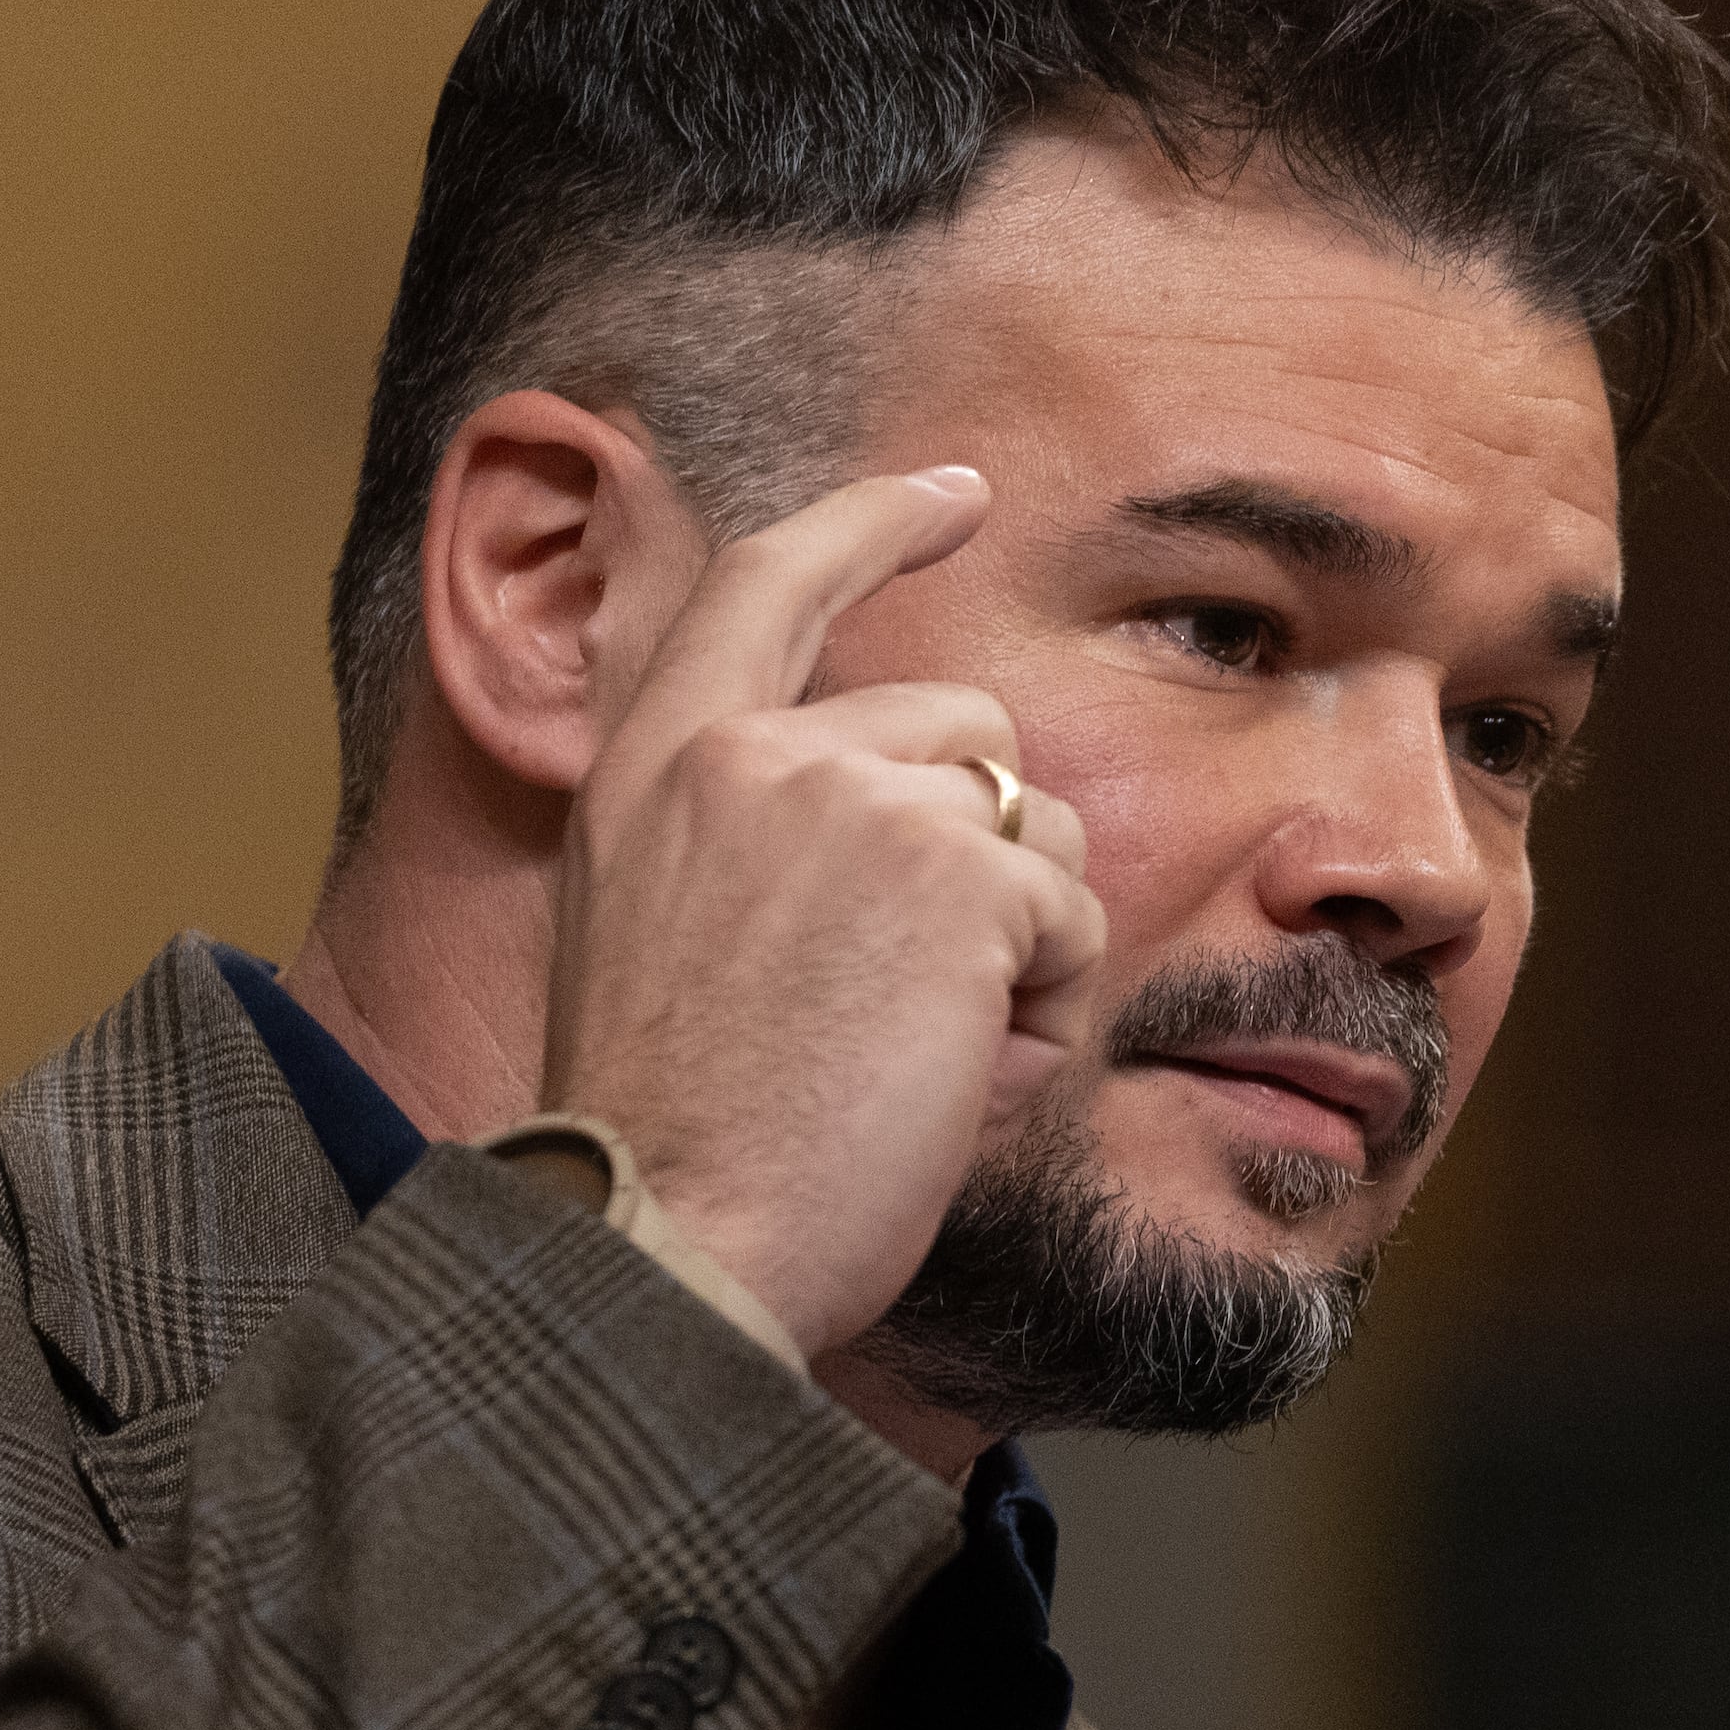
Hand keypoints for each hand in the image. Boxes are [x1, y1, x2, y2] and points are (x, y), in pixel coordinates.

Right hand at [538, 465, 1103, 1357]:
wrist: (668, 1238)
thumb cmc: (672, 1144)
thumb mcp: (655, 940)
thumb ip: (746, 836)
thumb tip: (909, 797)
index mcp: (654, 767)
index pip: (771, 577)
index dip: (874, 519)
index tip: (951, 491)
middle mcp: (750, 752)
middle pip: (963, 726)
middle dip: (988, 855)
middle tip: (908, 1007)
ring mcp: (852, 797)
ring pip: (1037, 825)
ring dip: (1019, 944)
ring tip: (915, 1054)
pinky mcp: (956, 875)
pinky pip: (1075, 922)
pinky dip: (1047, 1012)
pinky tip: (951, 1081)